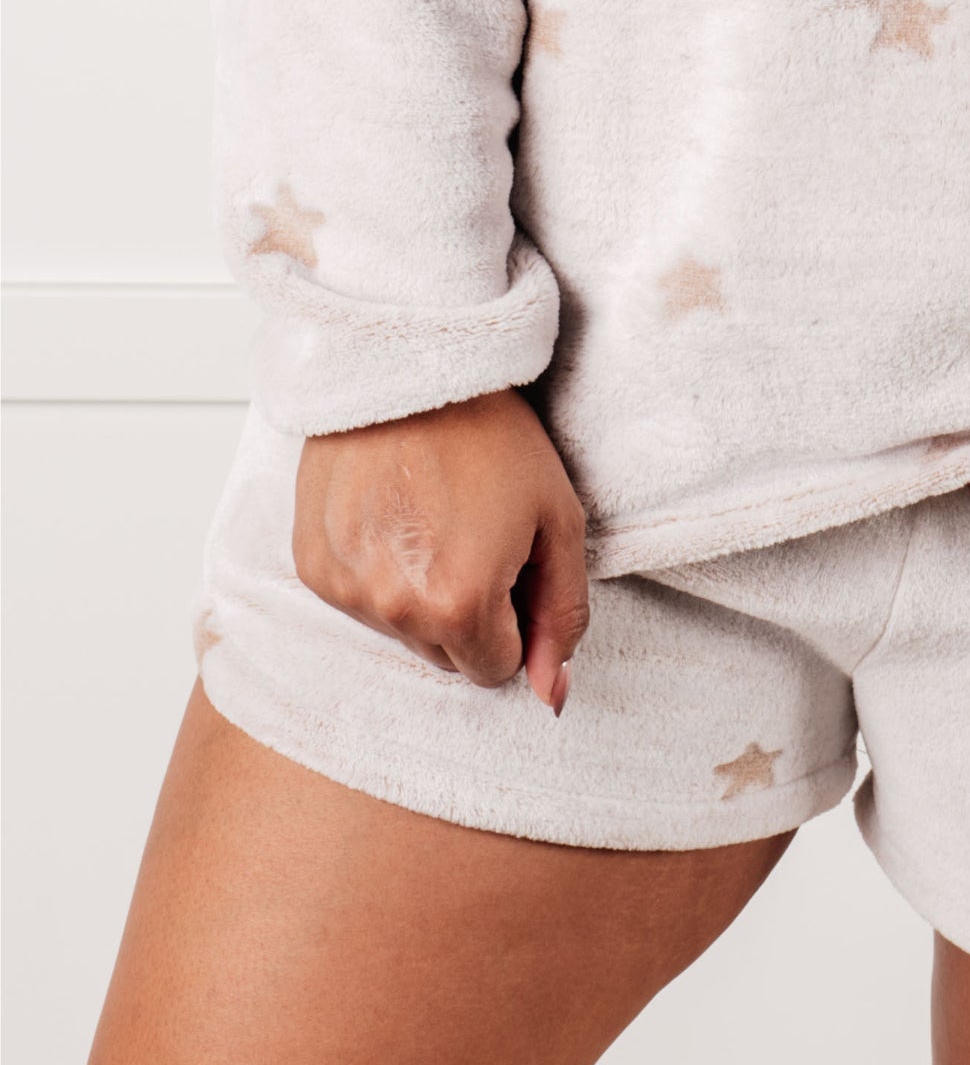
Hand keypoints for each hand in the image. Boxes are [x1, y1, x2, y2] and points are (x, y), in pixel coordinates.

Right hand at [293, 389, 589, 711]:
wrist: (411, 367)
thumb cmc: (493, 436)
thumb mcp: (559, 519)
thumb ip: (562, 614)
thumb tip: (553, 697)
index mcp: (461, 604)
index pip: (494, 670)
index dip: (514, 620)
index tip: (512, 563)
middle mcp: (394, 610)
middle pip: (446, 655)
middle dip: (468, 611)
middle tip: (476, 532)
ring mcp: (345, 589)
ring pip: (400, 629)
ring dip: (421, 592)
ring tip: (433, 515)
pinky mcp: (312, 564)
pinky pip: (358, 599)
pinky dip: (378, 570)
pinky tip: (394, 512)